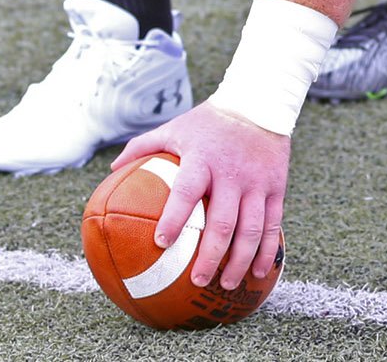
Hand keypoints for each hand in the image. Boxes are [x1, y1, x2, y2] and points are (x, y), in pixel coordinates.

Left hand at [115, 101, 289, 290]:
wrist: (259, 101)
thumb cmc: (209, 120)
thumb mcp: (176, 127)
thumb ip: (144, 145)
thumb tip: (112, 169)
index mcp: (203, 158)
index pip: (186, 191)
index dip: (175, 218)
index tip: (161, 243)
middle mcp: (232, 172)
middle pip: (223, 221)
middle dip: (210, 255)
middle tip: (197, 280)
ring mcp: (256, 181)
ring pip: (251, 228)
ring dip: (239, 260)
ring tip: (226, 284)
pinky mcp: (275, 185)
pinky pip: (273, 223)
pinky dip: (266, 251)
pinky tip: (258, 273)